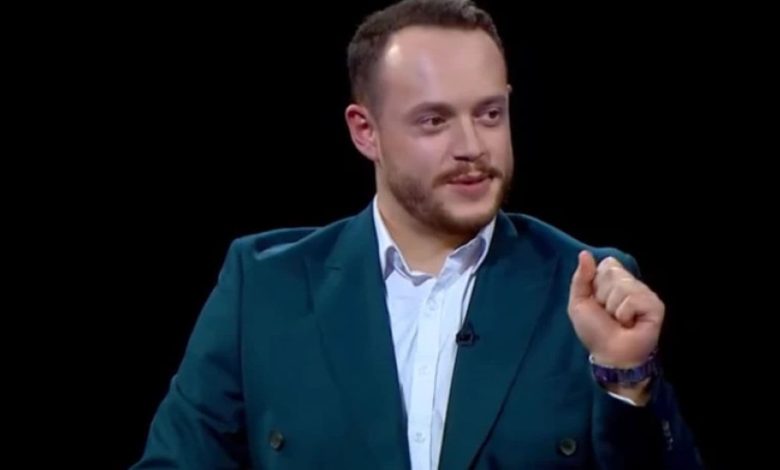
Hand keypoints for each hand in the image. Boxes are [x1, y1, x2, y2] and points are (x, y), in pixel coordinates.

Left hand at [567, 251, 663, 367]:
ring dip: (613, 307)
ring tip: (619, 321)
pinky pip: (633, 299)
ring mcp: (646, 294)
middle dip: (603, 295)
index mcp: (615, 281)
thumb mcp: (579, 302)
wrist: (609, 354)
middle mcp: (632, 285)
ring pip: (622, 286)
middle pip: (614, 272)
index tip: (597, 300)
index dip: (597, 282)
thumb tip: (585, 254)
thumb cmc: (595, 331)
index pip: (608, 264)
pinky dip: (625, 313)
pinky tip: (630, 324)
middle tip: (608, 314)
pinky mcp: (656, 306)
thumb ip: (581, 277)